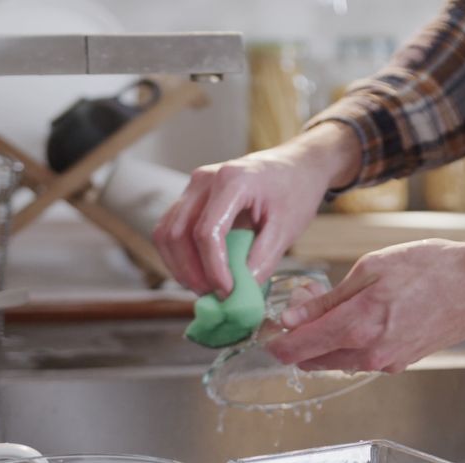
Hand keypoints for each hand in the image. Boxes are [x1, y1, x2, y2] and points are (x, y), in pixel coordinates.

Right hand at [153, 123, 360, 294]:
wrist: (297, 165)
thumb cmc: (295, 191)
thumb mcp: (287, 228)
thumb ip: (263, 259)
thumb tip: (240, 291)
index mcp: (232, 181)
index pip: (207, 232)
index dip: (213, 268)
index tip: (227, 292)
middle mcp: (204, 179)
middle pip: (177, 233)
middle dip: (190, 271)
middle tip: (212, 296)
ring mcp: (194, 185)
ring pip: (166, 232)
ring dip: (180, 266)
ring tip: (205, 288)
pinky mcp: (192, 196)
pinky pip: (172, 228)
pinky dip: (180, 255)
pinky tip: (200, 273)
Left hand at [267, 235, 464, 372]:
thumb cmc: (430, 267)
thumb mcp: (371, 269)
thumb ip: (327, 299)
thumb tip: (291, 317)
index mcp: (357, 326)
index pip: (297, 348)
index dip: (275, 343)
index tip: (267, 333)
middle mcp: (369, 354)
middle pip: (313, 360)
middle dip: (299, 338)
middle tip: (303, 304)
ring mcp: (386, 362)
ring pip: (337, 360)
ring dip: (325, 340)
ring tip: (334, 304)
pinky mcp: (401, 362)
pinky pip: (361, 357)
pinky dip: (350, 342)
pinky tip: (361, 315)